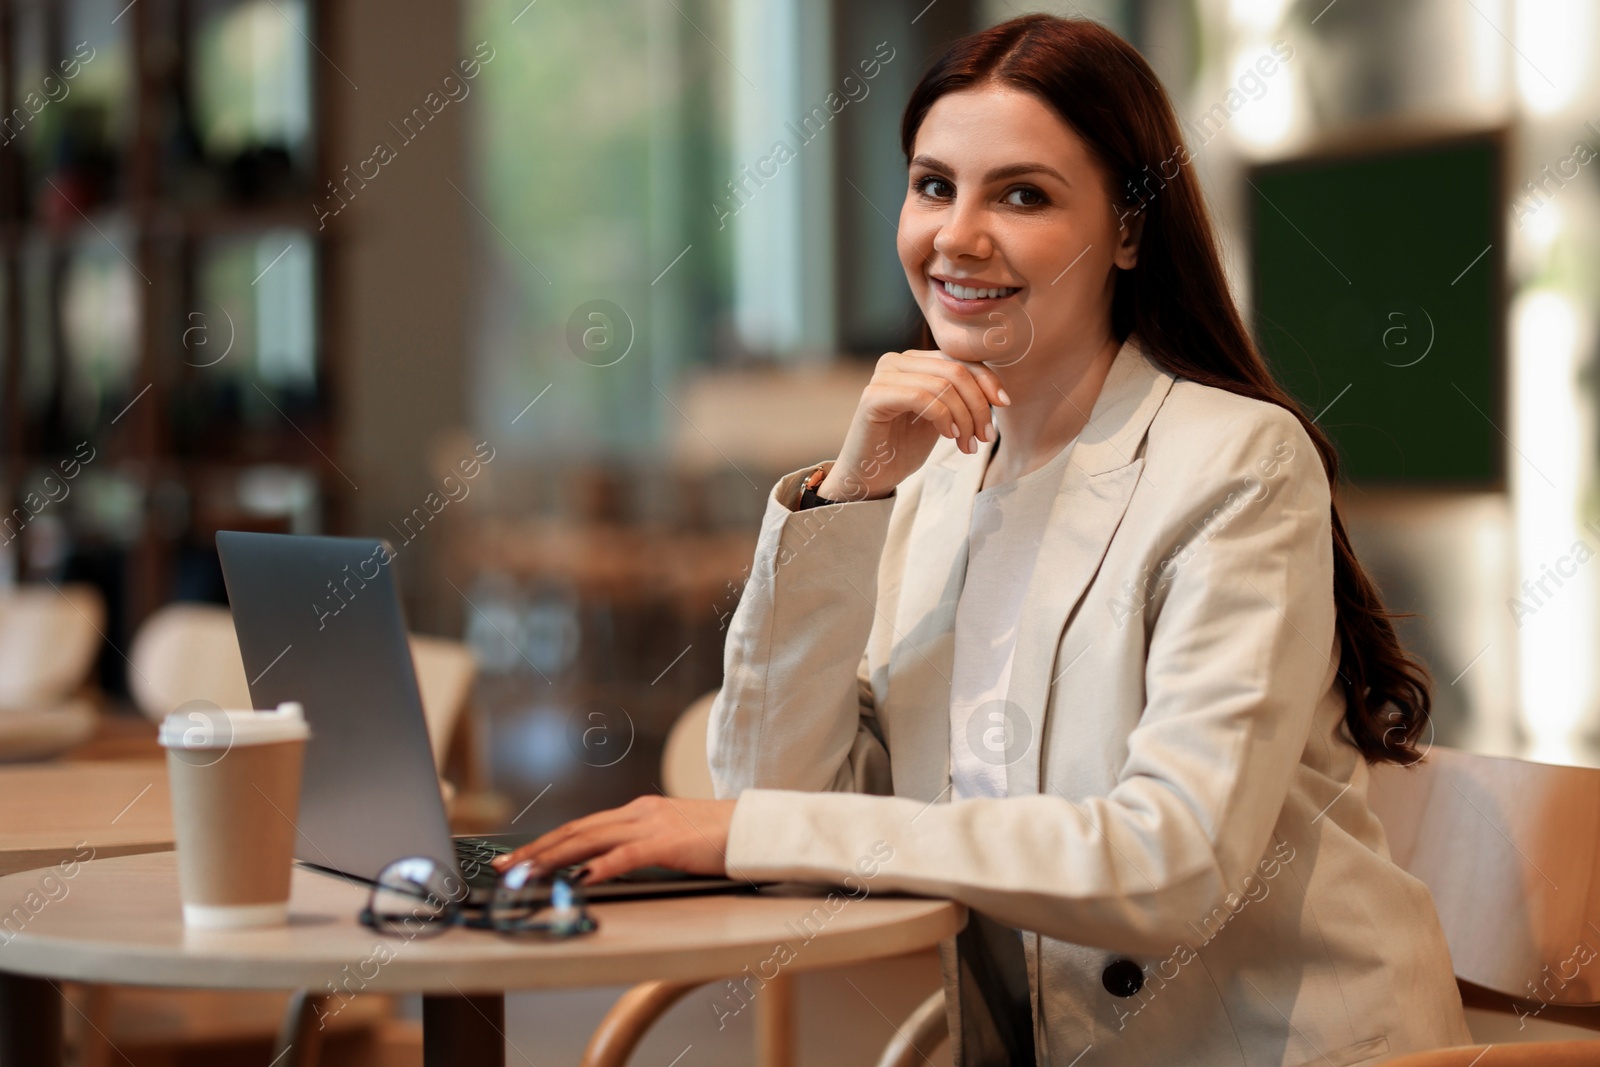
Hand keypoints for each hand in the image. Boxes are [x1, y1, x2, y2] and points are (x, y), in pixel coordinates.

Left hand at [489, 795, 736, 883]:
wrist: (756, 828)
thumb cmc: (719, 839)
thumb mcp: (671, 841)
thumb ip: (641, 848)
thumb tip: (608, 868)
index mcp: (638, 812)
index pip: (581, 827)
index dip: (546, 842)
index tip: (519, 857)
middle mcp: (639, 813)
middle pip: (576, 831)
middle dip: (536, 850)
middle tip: (505, 867)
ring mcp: (653, 825)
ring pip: (590, 840)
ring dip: (552, 859)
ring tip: (525, 874)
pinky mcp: (669, 843)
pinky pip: (626, 855)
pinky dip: (599, 867)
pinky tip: (579, 879)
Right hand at [818, 349, 1009, 501]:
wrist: (869, 477)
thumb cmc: (903, 448)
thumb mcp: (941, 417)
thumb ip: (959, 398)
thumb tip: (997, 393)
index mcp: (913, 361)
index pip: (960, 359)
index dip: (987, 380)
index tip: (1004, 405)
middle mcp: (896, 361)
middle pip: (955, 371)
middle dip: (978, 405)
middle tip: (985, 436)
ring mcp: (882, 376)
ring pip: (942, 385)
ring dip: (964, 418)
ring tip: (968, 444)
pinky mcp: (873, 396)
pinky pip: (922, 398)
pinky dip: (943, 418)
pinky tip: (948, 436)